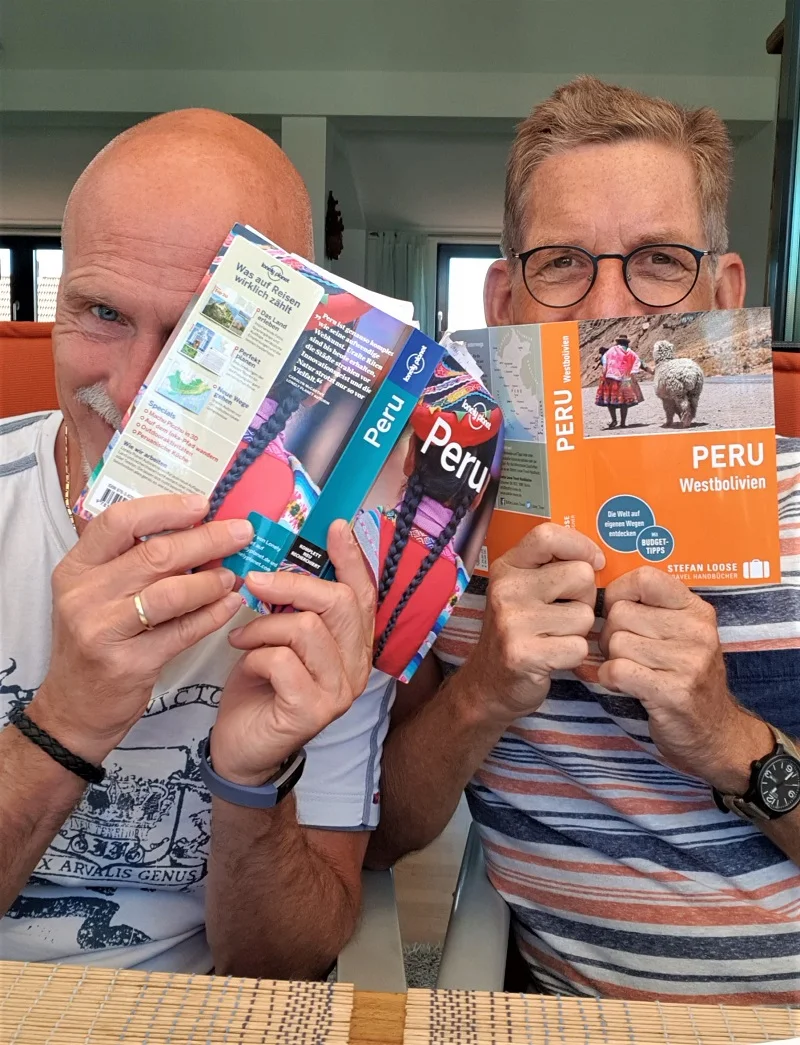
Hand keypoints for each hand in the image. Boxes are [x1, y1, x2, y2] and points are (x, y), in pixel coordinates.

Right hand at [30, 494, 253, 763]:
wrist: (74, 707)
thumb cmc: (97, 640)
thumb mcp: (97, 594)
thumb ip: (130, 561)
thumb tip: (194, 526)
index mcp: (76, 568)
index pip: (119, 521)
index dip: (165, 509)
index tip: (203, 504)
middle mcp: (84, 595)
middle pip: (155, 554)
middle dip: (207, 540)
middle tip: (242, 533)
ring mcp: (103, 630)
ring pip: (171, 592)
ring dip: (211, 580)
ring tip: (234, 576)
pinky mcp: (128, 663)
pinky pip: (181, 632)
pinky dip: (212, 616)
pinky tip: (231, 605)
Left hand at [211, 521, 375, 786]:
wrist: (241, 751)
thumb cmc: (259, 689)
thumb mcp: (278, 639)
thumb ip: (292, 608)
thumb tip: (282, 562)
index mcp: (351, 646)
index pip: (362, 593)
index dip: (351, 558)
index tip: (334, 527)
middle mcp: (355, 667)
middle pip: (338, 603)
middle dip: (292, 585)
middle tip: (255, 581)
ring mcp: (338, 692)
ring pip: (306, 629)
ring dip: (264, 626)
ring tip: (242, 637)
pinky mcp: (312, 712)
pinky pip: (282, 662)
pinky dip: (255, 655)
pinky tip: (244, 665)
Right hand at [459, 523, 603, 725]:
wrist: (488, 684)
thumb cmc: (519, 632)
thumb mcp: (524, 590)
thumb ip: (551, 568)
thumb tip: (597, 560)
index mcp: (507, 567)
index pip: (548, 535)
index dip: (580, 546)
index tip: (593, 562)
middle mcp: (506, 589)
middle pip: (581, 575)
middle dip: (585, 598)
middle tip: (565, 615)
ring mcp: (513, 621)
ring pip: (585, 615)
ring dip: (579, 631)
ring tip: (555, 637)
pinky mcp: (523, 653)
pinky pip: (578, 647)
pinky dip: (574, 656)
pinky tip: (553, 657)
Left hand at [598, 567, 772, 790]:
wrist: (716, 734)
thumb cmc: (685, 678)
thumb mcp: (680, 635)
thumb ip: (649, 610)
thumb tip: (594, 590)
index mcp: (696, 610)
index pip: (645, 577)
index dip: (618, 592)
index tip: (616, 611)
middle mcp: (697, 631)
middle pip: (620, 613)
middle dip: (610, 634)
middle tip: (625, 653)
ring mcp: (688, 662)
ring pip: (615, 642)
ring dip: (611, 659)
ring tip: (631, 670)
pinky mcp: (673, 692)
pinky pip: (616, 670)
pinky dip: (609, 678)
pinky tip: (624, 685)